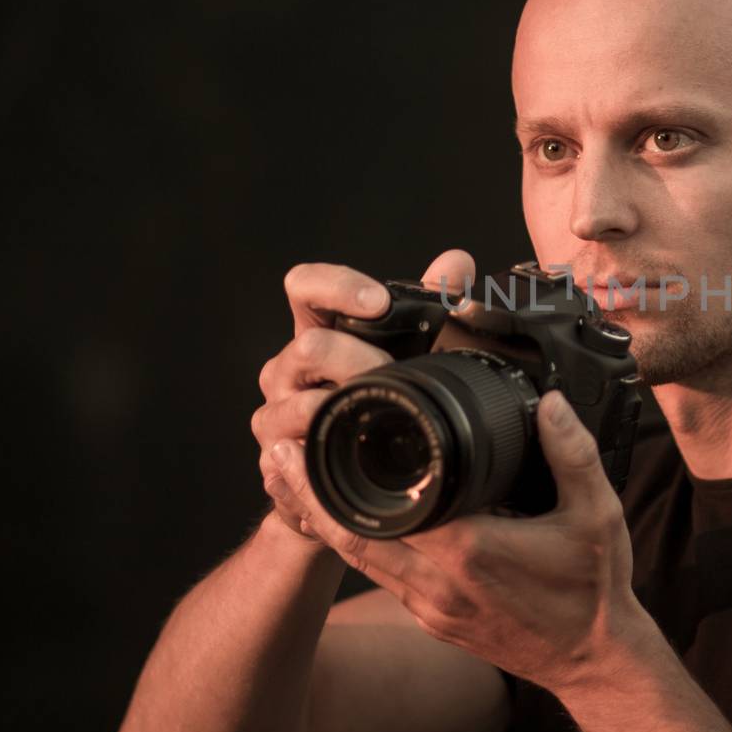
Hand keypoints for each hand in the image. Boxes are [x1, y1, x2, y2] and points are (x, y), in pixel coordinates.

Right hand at [251, 251, 475, 542]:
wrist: (356, 469)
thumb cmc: (379, 395)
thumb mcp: (412, 347)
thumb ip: (432, 300)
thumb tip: (456, 262)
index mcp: (318, 330)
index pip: (305, 287)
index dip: (336, 286)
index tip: (378, 302)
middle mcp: (288, 368)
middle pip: (307, 347)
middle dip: (356, 359)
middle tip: (390, 372)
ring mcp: (277, 414)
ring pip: (296, 405)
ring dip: (340, 410)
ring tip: (370, 415)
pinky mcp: (275, 462)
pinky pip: (285, 461)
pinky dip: (315, 462)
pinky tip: (339, 459)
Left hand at [267, 388, 648, 692]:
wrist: (592, 662)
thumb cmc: (594, 591)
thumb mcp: (597, 514)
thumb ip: (572, 454)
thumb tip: (550, 405)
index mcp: (469, 551)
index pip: (386, 510)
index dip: (338, 478)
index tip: (310, 441)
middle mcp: (438, 583)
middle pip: (353, 536)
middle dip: (310, 495)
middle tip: (277, 453)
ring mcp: (430, 607)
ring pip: (360, 561)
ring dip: (324, 522)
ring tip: (293, 481)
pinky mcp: (431, 620)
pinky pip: (381, 578)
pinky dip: (356, 547)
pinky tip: (345, 521)